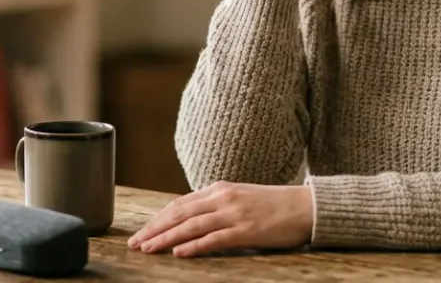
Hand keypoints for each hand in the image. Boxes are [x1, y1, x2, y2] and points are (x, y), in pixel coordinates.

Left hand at [126, 181, 313, 256]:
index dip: (158, 218)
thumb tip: (191, 220)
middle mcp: (222, 198)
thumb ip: (216, 206)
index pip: (179, 204)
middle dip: (154, 228)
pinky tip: (178, 252)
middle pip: (179, 213)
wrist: (305, 207)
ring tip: (149, 248)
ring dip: (166, 238)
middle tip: (135, 243)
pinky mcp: (246, 230)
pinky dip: (194, 245)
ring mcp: (234, 213)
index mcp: (218, 189)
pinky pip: (214, 238)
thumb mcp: (239, 198)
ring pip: (191, 225)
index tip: (142, 231)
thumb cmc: (273, 206)